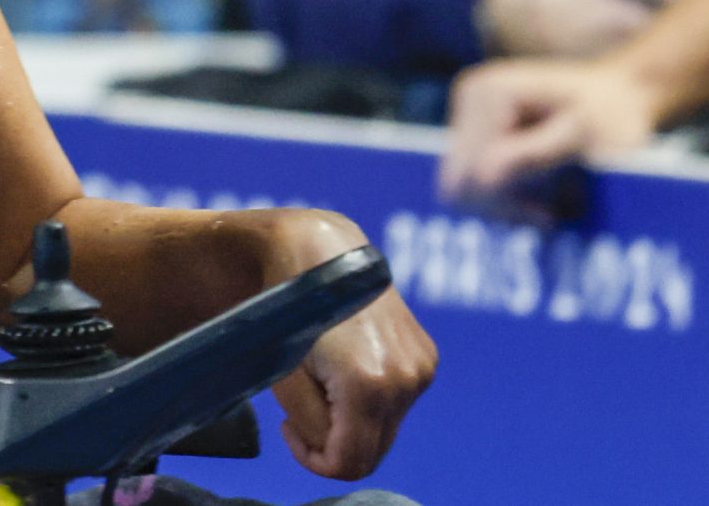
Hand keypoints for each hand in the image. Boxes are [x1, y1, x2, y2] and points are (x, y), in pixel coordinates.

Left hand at [256, 210, 437, 479]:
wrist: (317, 246)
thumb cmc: (287, 307)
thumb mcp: (283, 374)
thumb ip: (312, 425)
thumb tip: (333, 453)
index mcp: (370, 383)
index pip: (351, 462)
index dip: (314, 460)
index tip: (288, 430)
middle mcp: (407, 377)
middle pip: (373, 450)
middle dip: (334, 441)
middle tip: (298, 411)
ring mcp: (421, 366)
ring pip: (386, 428)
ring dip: (351, 419)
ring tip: (319, 378)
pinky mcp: (426, 355)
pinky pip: (396, 403)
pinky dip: (369, 400)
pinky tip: (343, 366)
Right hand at [439, 56, 660, 211]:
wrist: (620, 96)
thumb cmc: (613, 115)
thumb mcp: (583, 137)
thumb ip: (534, 154)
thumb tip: (482, 177)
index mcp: (491, 91)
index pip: (475, 171)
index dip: (509, 202)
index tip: (551, 214)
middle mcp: (471, 94)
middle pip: (460, 180)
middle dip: (502, 205)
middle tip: (549, 213)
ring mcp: (468, 110)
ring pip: (462, 185)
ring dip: (503, 202)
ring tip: (547, 202)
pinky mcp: (473, 128)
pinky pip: (471, 179)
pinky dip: (502, 194)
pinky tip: (535, 191)